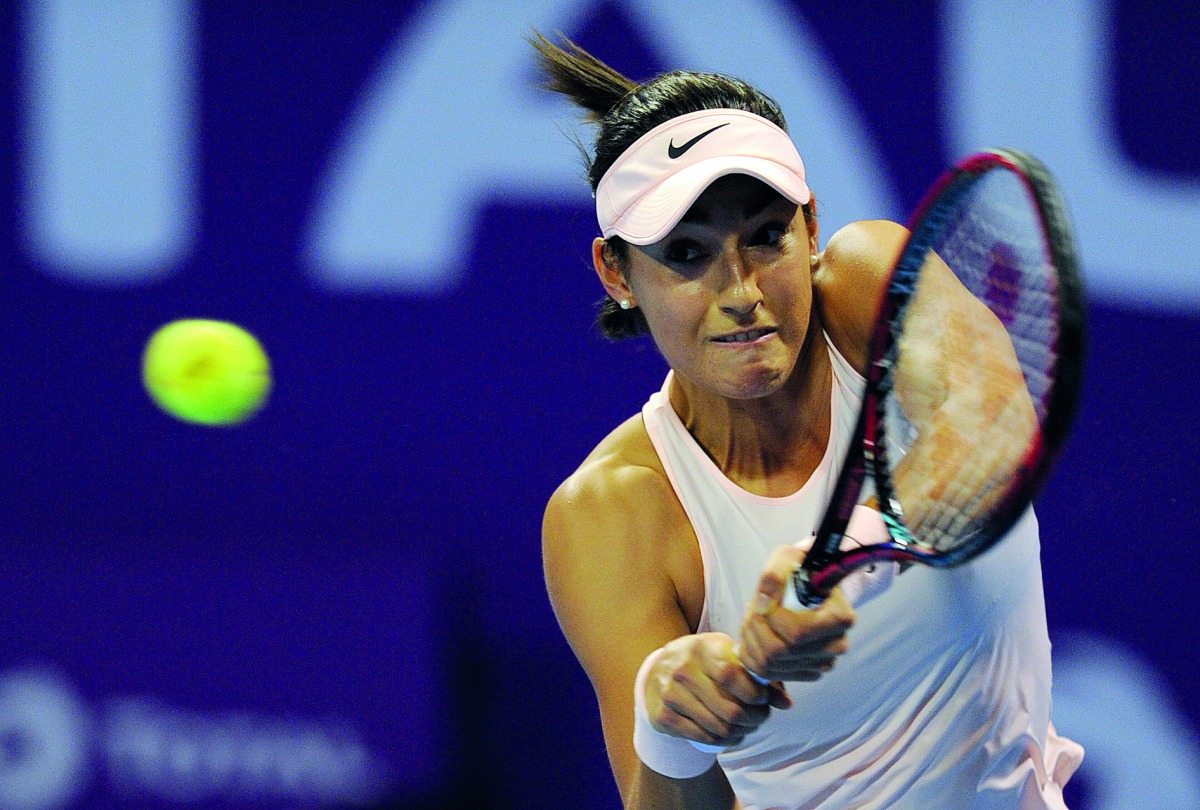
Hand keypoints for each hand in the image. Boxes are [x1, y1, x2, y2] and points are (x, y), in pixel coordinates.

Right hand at [642, 632, 791, 747]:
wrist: (658, 671)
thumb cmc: (704, 662)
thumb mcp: (727, 657)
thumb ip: (758, 676)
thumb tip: (786, 703)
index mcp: (701, 648)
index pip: (732, 675)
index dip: (755, 693)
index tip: (763, 699)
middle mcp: (682, 669)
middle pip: (730, 709)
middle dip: (755, 719)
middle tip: (761, 717)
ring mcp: (670, 694)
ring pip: (719, 727)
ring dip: (741, 732)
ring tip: (747, 726)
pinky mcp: (663, 716)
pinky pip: (704, 737)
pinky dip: (723, 741)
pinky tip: (730, 734)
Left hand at [737, 545, 855, 681]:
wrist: (810, 585)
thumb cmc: (800, 571)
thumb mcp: (787, 558)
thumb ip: (774, 575)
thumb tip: (763, 605)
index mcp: (840, 618)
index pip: (797, 632)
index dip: (770, 619)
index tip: (761, 599)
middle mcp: (836, 645)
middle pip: (780, 652)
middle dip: (755, 629)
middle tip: (752, 610)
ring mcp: (822, 662)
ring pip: (771, 665)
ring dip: (751, 641)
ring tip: (752, 619)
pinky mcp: (806, 672)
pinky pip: (769, 674)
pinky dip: (752, 656)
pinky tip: (755, 636)